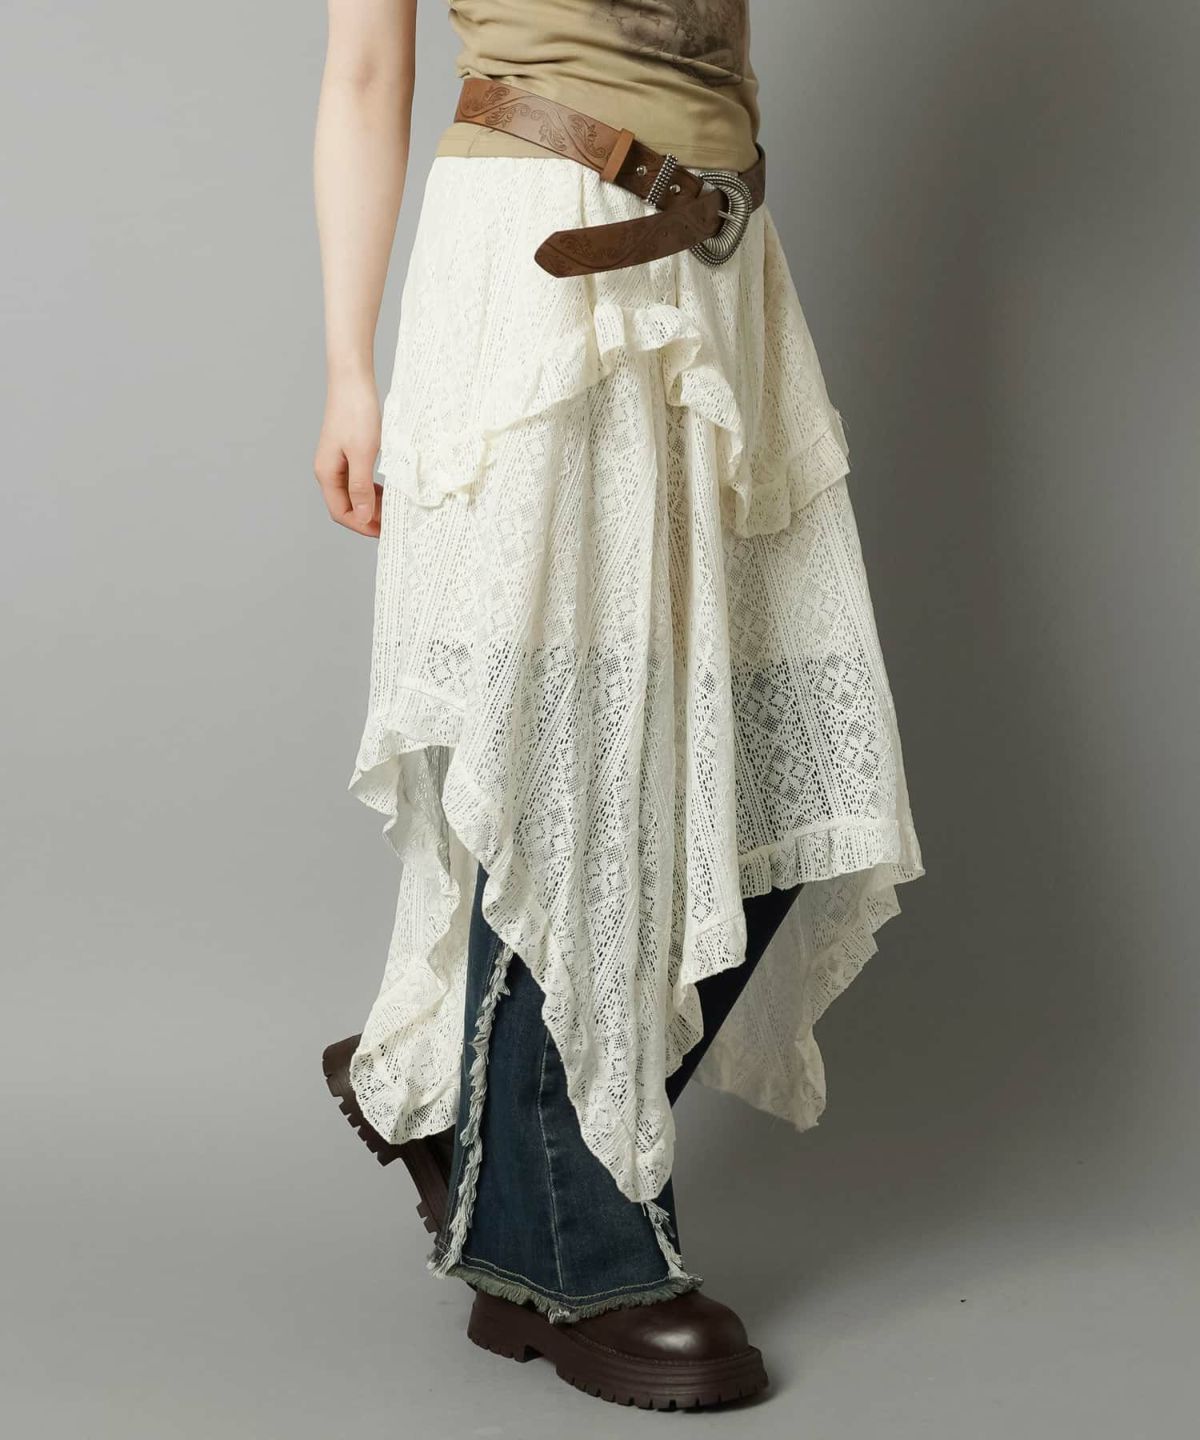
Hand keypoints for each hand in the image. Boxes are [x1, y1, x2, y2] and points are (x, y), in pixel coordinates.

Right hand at [314, 373, 382, 536]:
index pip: (341, 513)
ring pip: (353, 495)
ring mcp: (337, 462)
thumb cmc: (357, 413)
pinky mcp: (347, 453)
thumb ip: (361, 488)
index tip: (386, 531)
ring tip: (394, 508)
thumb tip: (363, 518)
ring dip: (372, 505)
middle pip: (346, 506)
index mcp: (327, 474)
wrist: (352, 380)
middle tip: (395, 522)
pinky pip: (358, 481)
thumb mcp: (363, 454)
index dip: (363, 526)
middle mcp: (328, 470)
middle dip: (369, 518)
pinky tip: (388, 490)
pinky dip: (372, 490)